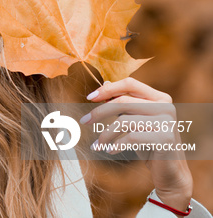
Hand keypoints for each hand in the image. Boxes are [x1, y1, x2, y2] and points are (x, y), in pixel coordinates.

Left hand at [82, 77, 192, 211]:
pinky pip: (132, 137)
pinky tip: (110, 150)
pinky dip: (117, 144)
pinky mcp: (166, 138)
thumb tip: (105, 83)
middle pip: (123, 101)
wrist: (170, 171)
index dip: (108, 89)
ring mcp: (167, 121)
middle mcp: (166, 106)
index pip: (130, 83)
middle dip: (99, 112)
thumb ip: (124, 103)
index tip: (89, 98)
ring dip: (105, 134)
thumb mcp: (135, 121)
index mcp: (159, 97)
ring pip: (124, 121)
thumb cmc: (149, 144)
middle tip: (84, 121)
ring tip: (97, 145)